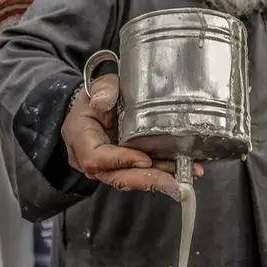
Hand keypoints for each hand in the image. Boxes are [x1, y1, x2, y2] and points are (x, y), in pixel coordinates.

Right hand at [60, 74, 202, 200]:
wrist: (98, 105)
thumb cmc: (98, 96)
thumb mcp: (99, 86)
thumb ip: (103, 90)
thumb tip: (102, 102)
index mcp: (80, 137)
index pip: (95, 158)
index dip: (120, 160)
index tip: (144, 158)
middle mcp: (91, 158)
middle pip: (116, 176)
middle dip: (146, 180)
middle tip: (173, 181)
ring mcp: (108, 165)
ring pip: (132, 178)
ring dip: (160, 178)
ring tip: (186, 175)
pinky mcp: (124, 166)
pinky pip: (141, 173)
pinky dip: (163, 172)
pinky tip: (185, 170)